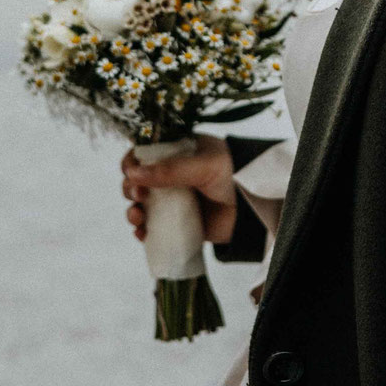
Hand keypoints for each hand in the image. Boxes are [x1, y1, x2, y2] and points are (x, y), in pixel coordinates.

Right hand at [121, 134, 236, 244]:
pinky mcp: (179, 223)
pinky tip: (142, 234)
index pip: (146, 153)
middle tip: (138, 196)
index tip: (130, 172)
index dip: (133, 162)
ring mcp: (175, 200)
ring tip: (137, 217)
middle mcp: (173, 175)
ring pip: (142, 206)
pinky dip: (143, 232)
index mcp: (178, 151)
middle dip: (131, 189)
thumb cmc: (234, 174)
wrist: (255, 208)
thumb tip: (133, 173)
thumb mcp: (204, 165)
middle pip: (139, 181)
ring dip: (133, 211)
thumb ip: (171, 170)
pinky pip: (154, 228)